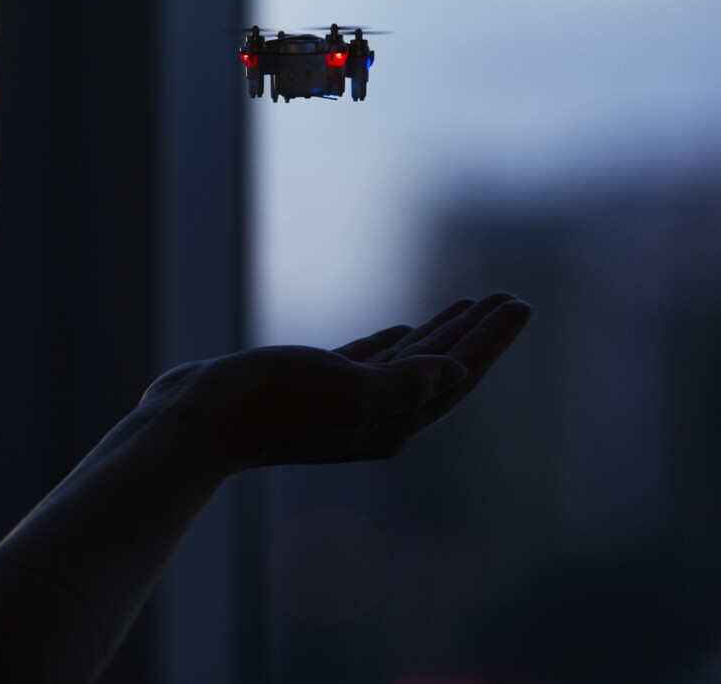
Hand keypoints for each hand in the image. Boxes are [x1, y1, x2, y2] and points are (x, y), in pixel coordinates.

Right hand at [137, 294, 531, 472]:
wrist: (200, 420)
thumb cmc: (272, 404)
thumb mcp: (344, 390)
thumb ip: (402, 382)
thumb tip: (453, 373)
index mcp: (393, 421)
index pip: (457, 376)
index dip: (491, 340)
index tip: (519, 302)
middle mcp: (377, 417)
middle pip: (443, 370)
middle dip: (477, 335)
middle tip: (508, 298)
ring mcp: (346, 404)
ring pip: (410, 363)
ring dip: (441, 333)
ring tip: (471, 302)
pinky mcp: (314, 388)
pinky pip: (371, 363)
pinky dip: (396, 344)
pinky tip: (407, 328)